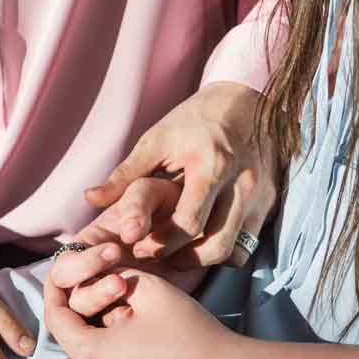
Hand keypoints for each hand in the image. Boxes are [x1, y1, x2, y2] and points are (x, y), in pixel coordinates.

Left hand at [44, 267, 233, 358]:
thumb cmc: (185, 327)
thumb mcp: (145, 287)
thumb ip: (110, 274)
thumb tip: (94, 273)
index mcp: (92, 354)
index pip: (56, 318)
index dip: (56, 289)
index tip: (66, 270)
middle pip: (71, 333)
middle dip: (83, 304)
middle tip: (103, 283)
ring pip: (88, 347)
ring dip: (99, 323)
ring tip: (127, 305)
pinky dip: (110, 340)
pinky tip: (136, 326)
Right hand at [55, 178, 205, 315]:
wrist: (205, 230)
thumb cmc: (173, 204)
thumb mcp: (152, 195)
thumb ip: (134, 203)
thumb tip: (116, 223)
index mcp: (88, 248)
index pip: (63, 268)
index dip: (81, 264)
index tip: (113, 252)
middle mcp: (94, 276)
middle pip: (71, 298)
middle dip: (93, 292)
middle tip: (121, 283)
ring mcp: (113, 298)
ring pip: (90, 319)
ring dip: (106, 308)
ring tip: (131, 304)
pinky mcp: (135, 313)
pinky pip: (118, 329)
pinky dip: (125, 324)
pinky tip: (144, 317)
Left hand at [83, 80, 276, 267]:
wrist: (246, 100)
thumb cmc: (194, 119)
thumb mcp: (157, 140)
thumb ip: (125, 174)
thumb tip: (90, 199)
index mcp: (209, 165)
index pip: (188, 223)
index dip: (161, 243)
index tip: (140, 245)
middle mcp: (240, 182)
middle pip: (214, 244)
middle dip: (182, 258)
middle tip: (156, 255)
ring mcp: (259, 194)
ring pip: (234, 249)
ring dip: (203, 259)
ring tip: (177, 254)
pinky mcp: (269, 201)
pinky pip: (248, 242)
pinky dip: (225, 251)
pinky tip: (202, 242)